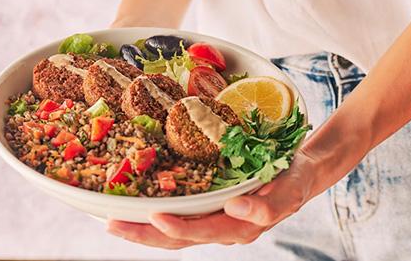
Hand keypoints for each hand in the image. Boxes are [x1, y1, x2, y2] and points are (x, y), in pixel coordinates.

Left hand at [107, 152, 314, 248]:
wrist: (299, 171)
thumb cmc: (295, 178)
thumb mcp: (290, 189)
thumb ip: (268, 205)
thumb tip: (235, 210)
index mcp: (241, 227)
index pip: (203, 232)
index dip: (179, 228)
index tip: (154, 216)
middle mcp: (223, 227)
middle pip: (179, 238)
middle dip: (144, 234)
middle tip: (111, 224)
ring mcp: (214, 219)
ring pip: (174, 232)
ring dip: (143, 227)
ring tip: (112, 219)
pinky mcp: (210, 207)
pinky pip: (180, 215)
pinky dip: (156, 214)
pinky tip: (138, 206)